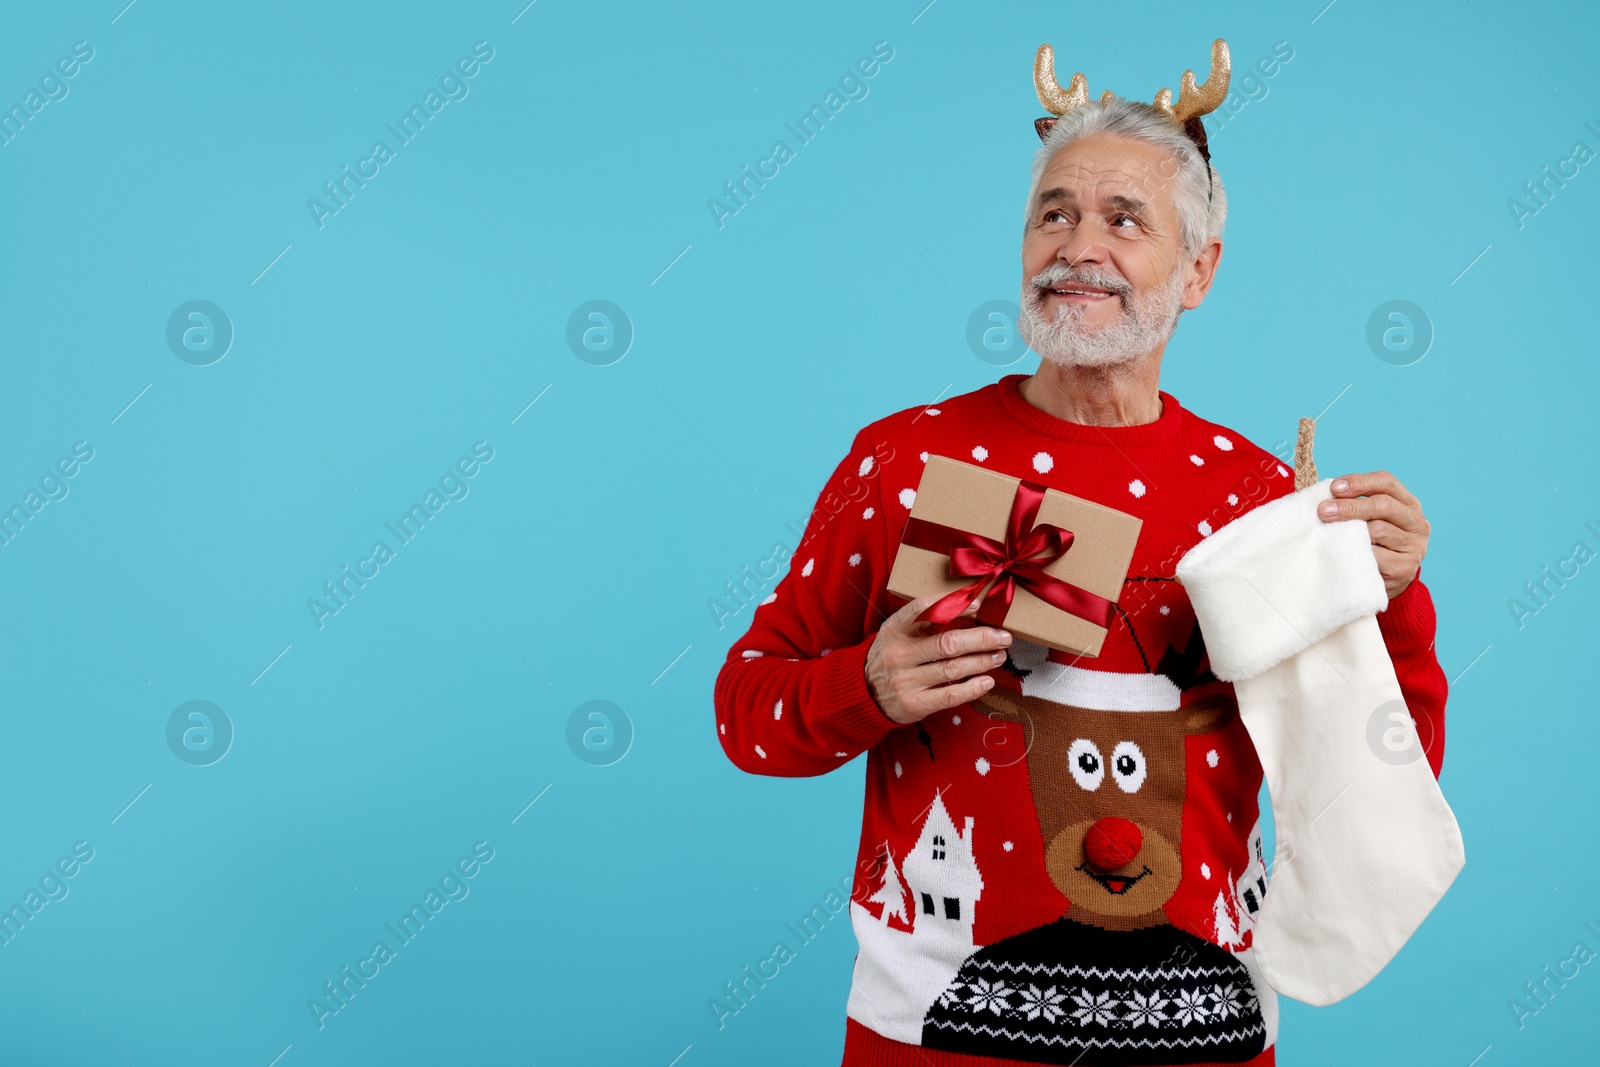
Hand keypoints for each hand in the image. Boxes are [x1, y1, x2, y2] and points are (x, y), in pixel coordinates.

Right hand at [865, 594, 1011, 724]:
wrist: (864, 692)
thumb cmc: (891, 655)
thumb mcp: (898, 632)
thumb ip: (925, 622)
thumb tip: (970, 610)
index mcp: (894, 630)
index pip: (923, 610)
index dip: (952, 605)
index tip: (977, 603)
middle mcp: (899, 655)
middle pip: (947, 643)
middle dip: (981, 639)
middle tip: (1003, 637)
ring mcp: (906, 681)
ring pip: (953, 669)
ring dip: (982, 661)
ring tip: (999, 655)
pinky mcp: (914, 704)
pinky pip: (950, 696)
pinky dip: (973, 688)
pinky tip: (987, 680)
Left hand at [1317, 470, 1429, 598]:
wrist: (1387, 580)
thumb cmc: (1373, 542)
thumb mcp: (1371, 519)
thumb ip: (1357, 504)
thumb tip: (1328, 496)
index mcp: (1409, 504)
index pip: (1387, 482)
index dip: (1360, 482)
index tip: (1335, 487)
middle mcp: (1417, 523)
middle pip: (1383, 505)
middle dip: (1350, 506)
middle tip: (1324, 510)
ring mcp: (1414, 546)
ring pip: (1379, 530)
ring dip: (1351, 530)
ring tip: (1330, 533)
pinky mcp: (1404, 568)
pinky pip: (1375, 556)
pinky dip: (1356, 552)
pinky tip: (1343, 552)